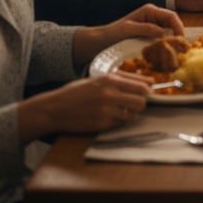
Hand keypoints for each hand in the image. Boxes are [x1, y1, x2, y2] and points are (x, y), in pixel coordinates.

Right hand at [18, 72, 154, 141]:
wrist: (54, 109)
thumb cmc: (76, 92)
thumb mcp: (98, 79)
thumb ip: (122, 78)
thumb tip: (149, 81)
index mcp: (111, 79)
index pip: (142, 85)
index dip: (148, 90)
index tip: (148, 93)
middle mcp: (111, 93)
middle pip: (142, 100)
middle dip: (141, 103)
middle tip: (134, 103)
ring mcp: (106, 109)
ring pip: (133, 114)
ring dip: (130, 113)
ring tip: (119, 111)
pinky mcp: (101, 124)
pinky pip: (120, 123)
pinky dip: (118, 121)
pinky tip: (108, 117)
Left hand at [72, 3, 184, 66]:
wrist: (98, 43)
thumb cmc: (111, 34)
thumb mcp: (128, 30)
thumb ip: (146, 28)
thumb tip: (164, 32)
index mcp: (149, 11)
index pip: (171, 16)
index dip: (179, 27)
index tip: (181, 40)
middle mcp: (152, 17)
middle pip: (172, 23)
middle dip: (178, 34)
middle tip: (181, 49)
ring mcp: (151, 26)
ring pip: (168, 32)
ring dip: (172, 41)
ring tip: (175, 53)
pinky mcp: (148, 36)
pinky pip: (161, 39)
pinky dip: (165, 45)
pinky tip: (165, 54)